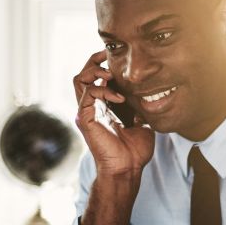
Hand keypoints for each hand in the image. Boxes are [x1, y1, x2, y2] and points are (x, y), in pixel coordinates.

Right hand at [73, 50, 154, 177]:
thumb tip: (146, 95)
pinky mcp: (85, 118)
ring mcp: (86, 112)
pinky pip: (88, 94)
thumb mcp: (142, 122)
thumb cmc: (135, 151)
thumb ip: (139, 108)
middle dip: (94, 61)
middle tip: (108, 55)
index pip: (95, 79)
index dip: (103, 65)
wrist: (128, 168)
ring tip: (110, 74)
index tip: (117, 58)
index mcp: (102, 107)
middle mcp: (91, 107)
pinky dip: (103, 90)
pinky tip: (120, 98)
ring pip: (79, 80)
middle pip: (82, 75)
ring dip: (94, 71)